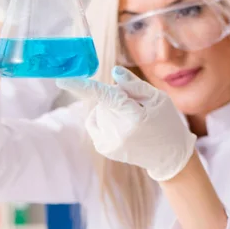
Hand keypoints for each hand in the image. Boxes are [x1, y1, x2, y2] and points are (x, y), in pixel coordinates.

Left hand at [57, 66, 196, 180]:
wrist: (168, 156)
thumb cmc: (166, 122)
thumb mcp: (158, 99)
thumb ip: (134, 85)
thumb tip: (113, 72)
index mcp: (135, 117)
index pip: (106, 96)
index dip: (82, 86)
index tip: (61, 80)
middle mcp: (120, 132)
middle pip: (105, 101)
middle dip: (116, 97)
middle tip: (137, 108)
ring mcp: (110, 142)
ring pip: (99, 110)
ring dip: (110, 109)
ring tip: (132, 120)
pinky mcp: (103, 148)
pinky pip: (94, 121)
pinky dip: (103, 118)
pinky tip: (120, 125)